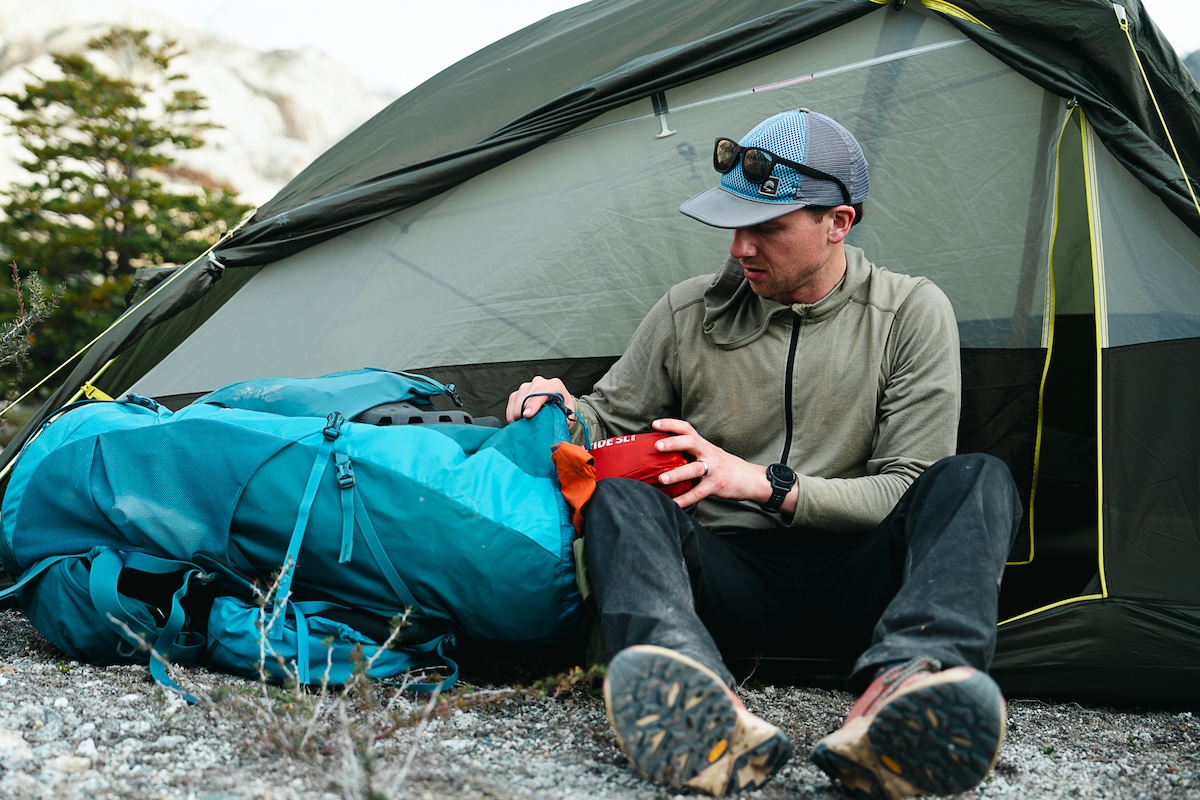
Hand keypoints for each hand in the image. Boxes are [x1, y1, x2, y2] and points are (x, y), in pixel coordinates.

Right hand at [505, 376, 575, 422]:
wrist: (555, 401)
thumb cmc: (562, 405)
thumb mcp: (568, 410)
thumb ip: (567, 416)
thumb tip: (563, 422)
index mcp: (554, 385)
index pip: (542, 391)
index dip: (534, 403)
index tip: (527, 415)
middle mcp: (540, 382)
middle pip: (528, 394)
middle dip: (523, 410)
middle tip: (522, 424)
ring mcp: (528, 386)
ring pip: (518, 397)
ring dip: (517, 412)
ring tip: (520, 424)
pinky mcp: (519, 391)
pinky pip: (512, 401)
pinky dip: (511, 412)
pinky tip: (514, 420)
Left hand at [650, 418, 772, 508]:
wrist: (750, 478)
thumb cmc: (725, 466)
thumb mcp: (710, 453)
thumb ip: (692, 452)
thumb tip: (663, 456)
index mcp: (704, 445)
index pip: (687, 429)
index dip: (671, 424)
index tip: (655, 424)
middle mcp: (709, 453)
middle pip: (691, 443)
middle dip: (673, 443)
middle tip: (657, 445)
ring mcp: (713, 469)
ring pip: (694, 469)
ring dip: (677, 473)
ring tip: (662, 478)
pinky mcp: (716, 485)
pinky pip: (698, 493)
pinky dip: (685, 499)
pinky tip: (673, 503)